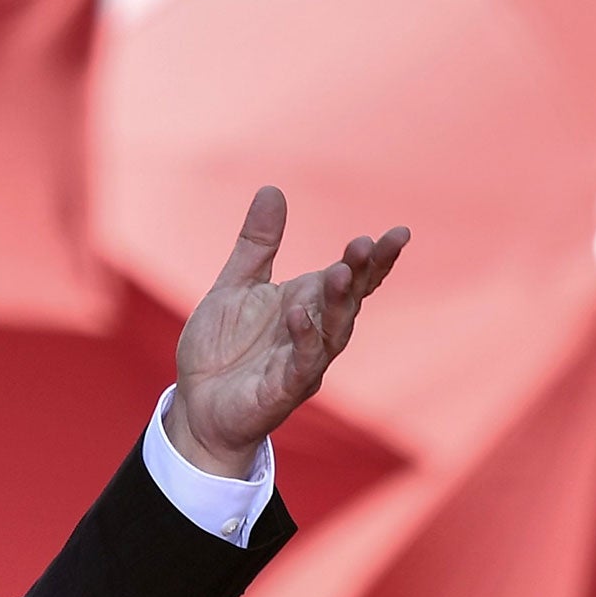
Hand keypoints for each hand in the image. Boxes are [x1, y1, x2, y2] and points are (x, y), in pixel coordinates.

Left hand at [169, 186, 409, 475]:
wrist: (196, 407)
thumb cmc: (221, 350)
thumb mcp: (234, 287)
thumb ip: (256, 245)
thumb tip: (272, 189)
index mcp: (307, 304)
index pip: (351, 278)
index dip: (376, 259)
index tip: (399, 233)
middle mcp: (314, 332)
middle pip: (349, 301)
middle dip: (363, 273)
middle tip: (371, 243)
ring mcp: (301, 363)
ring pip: (332, 332)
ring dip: (338, 303)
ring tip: (342, 271)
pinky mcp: (281, 390)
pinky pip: (298, 364)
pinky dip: (302, 340)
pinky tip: (298, 316)